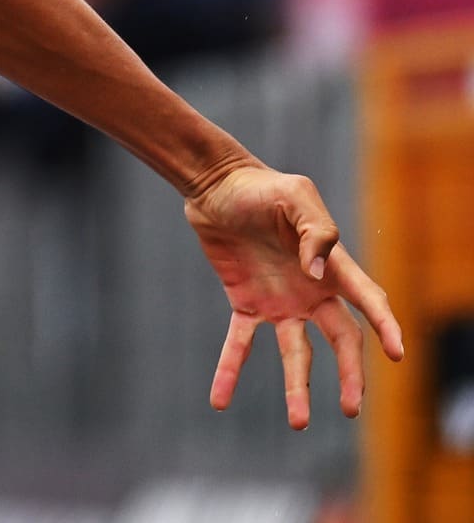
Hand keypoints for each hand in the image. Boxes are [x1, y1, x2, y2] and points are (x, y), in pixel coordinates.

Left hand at [184, 164, 404, 428]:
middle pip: (341, 340)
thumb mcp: (294, 197)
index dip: (385, 326)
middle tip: (350, 409)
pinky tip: (220, 400)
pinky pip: (240, 344)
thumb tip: (316, 273)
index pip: (368, 301)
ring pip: (296, 354)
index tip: (397, 354)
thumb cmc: (262, 187)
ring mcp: (281, 301)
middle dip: (349, 376)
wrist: (215, 186)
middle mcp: (313, 291)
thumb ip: (315, 232)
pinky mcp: (246, 304)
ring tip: (299, 424)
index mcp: (334, 266)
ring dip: (297, 388)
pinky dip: (230, 371)